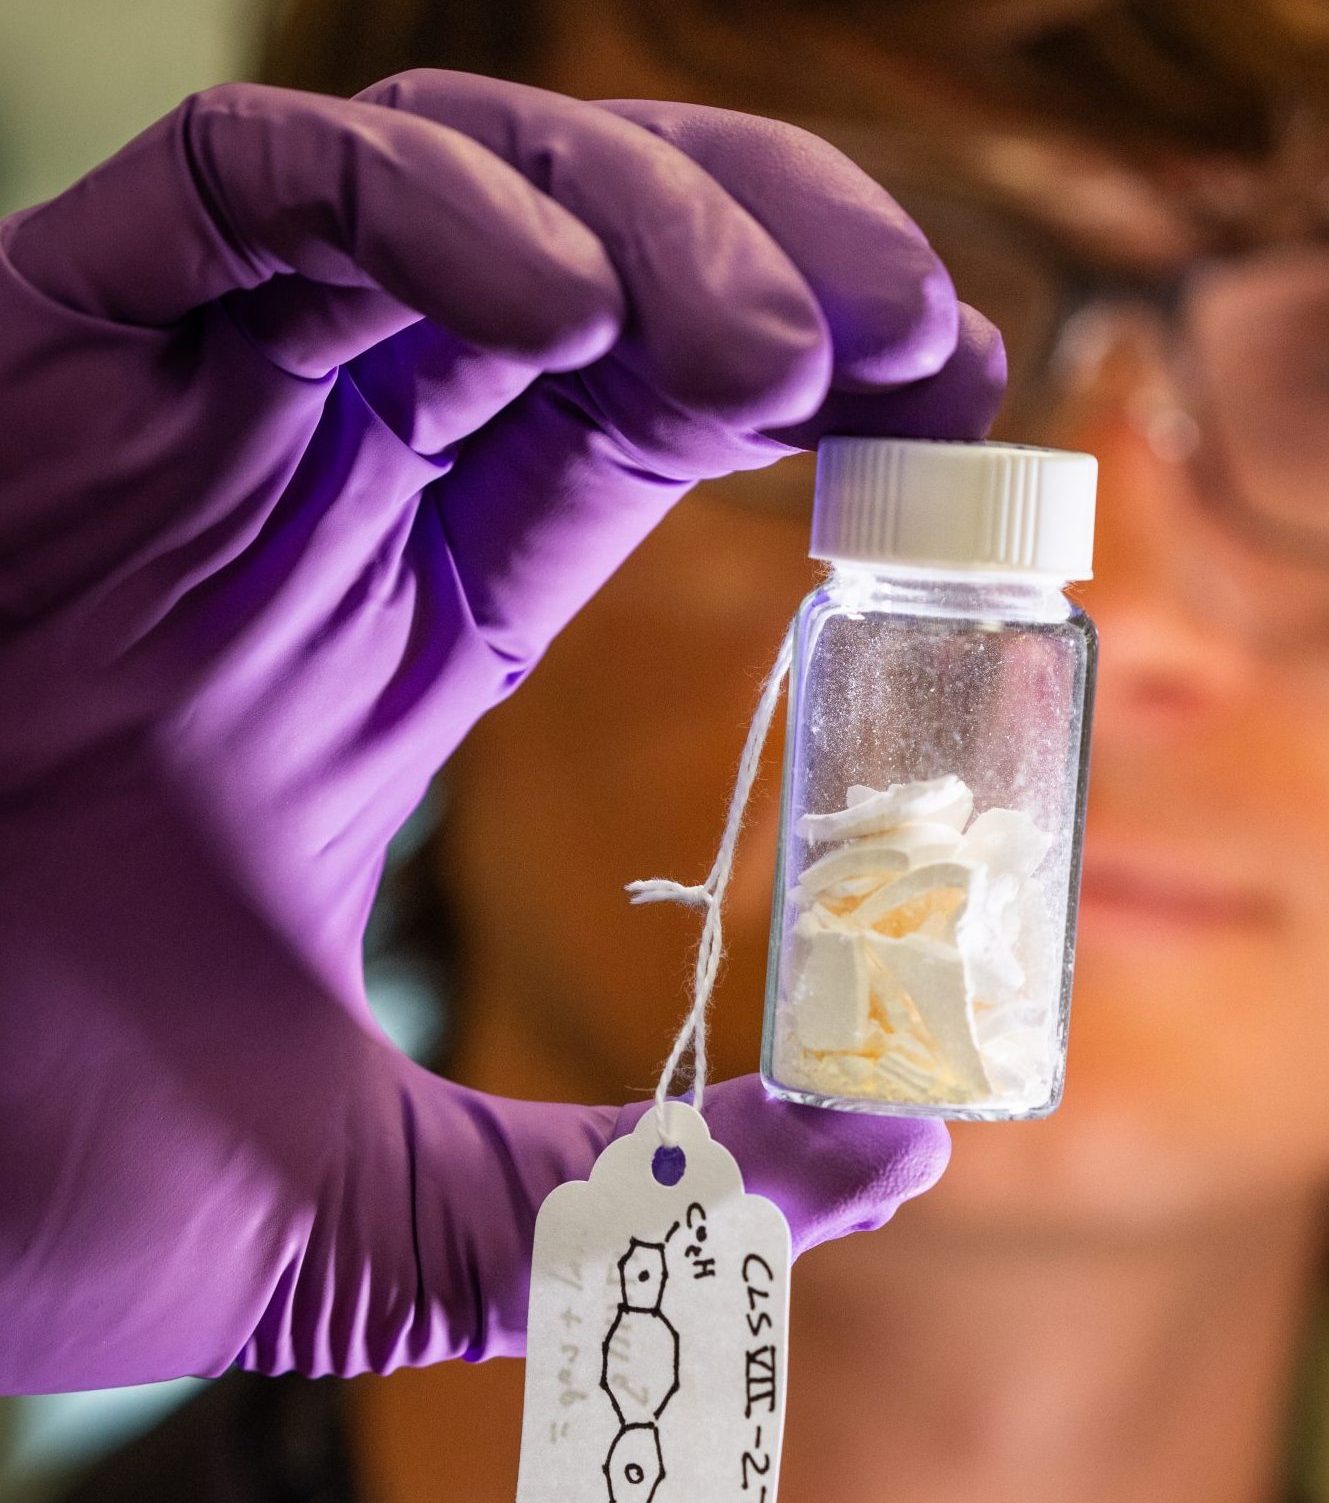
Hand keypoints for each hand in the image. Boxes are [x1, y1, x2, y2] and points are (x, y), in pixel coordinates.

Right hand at [0, 70, 994, 1391]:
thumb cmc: (26, 1169)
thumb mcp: (399, 1211)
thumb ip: (639, 1186)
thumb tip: (903, 1154)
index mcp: (404, 631)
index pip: (651, 419)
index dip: (819, 380)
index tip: (958, 400)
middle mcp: (311, 493)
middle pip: (589, 269)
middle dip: (783, 258)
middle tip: (927, 337)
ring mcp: (183, 416)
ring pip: (450, 192)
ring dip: (650, 220)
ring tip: (780, 350)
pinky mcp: (32, 362)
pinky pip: (239, 190)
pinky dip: (417, 203)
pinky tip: (561, 306)